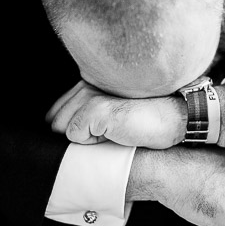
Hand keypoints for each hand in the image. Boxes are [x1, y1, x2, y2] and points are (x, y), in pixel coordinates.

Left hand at [46, 81, 184, 148]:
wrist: (170, 120)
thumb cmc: (142, 122)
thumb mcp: (109, 114)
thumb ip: (85, 113)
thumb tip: (60, 132)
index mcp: (87, 83)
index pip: (55, 113)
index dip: (72, 128)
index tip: (98, 130)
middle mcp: (86, 84)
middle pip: (54, 122)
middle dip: (76, 134)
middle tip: (108, 131)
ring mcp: (90, 95)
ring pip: (62, 129)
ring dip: (85, 138)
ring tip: (112, 131)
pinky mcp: (95, 109)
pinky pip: (75, 135)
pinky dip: (92, 141)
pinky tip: (115, 133)